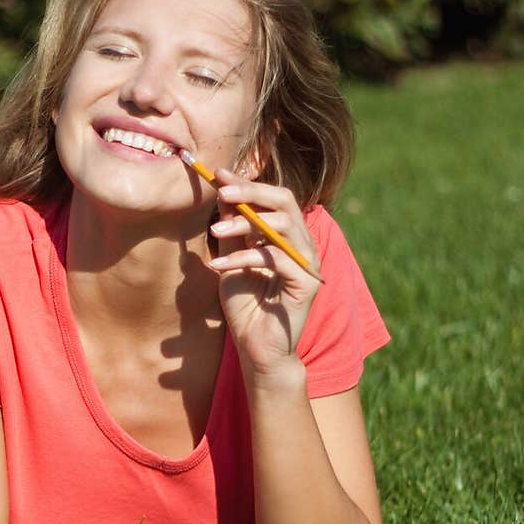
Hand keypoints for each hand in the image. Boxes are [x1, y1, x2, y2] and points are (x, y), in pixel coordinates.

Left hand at [208, 169, 320, 374]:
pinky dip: (245, 257)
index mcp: (287, 236)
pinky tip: (220, 265)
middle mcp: (302, 245)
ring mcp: (307, 263)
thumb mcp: (231, 260)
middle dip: (251, 192)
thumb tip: (221, 195)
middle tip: (221, 191)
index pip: (274, 197)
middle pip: (285, 201)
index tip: (219, 174)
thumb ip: (231, 231)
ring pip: (282, 226)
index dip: (248, 183)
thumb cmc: (246, 307)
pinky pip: (275, 259)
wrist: (256, 349)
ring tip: (215, 230)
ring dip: (245, 221)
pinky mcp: (306, 284)